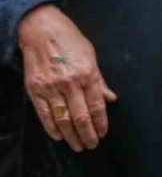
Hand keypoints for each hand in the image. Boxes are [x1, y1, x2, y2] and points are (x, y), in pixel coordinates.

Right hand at [16, 4, 116, 150]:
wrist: (42, 31)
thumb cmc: (70, 41)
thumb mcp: (91, 56)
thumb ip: (100, 80)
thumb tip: (111, 98)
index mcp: (87, 74)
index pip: (96, 106)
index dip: (100, 123)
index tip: (103, 133)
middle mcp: (70, 83)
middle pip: (80, 116)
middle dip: (87, 134)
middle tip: (91, 145)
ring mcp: (51, 88)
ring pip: (63, 119)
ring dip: (71, 136)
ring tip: (77, 145)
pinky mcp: (35, 90)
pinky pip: (44, 114)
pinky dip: (51, 127)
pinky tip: (58, 136)